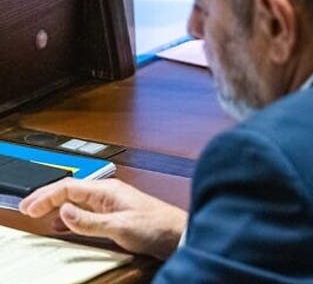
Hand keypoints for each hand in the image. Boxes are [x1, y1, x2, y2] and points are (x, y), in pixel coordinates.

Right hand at [19, 178, 186, 260]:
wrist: (178, 233)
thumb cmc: (157, 226)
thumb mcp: (120, 226)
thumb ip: (90, 220)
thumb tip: (64, 212)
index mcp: (109, 189)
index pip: (69, 186)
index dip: (46, 195)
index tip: (31, 207)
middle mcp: (109, 193)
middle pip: (70, 189)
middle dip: (47, 197)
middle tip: (27, 208)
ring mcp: (112, 203)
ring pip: (76, 200)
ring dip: (56, 205)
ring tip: (38, 213)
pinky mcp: (115, 214)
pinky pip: (85, 210)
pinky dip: (69, 215)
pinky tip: (63, 222)